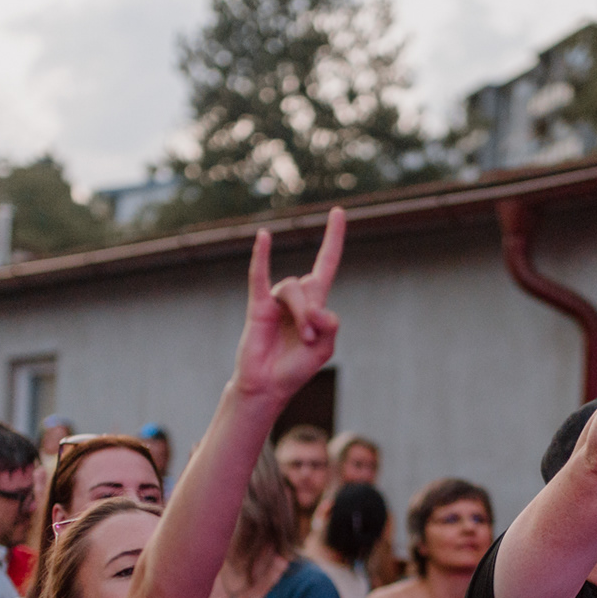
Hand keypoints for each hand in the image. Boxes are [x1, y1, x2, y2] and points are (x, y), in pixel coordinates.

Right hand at [233, 207, 345, 401]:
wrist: (268, 386)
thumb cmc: (295, 368)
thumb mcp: (325, 348)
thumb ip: (329, 325)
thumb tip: (316, 306)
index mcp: (315, 303)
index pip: (326, 262)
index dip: (333, 239)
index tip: (339, 212)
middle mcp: (295, 296)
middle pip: (312, 284)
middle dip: (314, 313)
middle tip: (309, 340)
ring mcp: (275, 300)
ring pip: (293, 288)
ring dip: (302, 314)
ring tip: (302, 339)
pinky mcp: (257, 306)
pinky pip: (259, 276)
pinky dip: (262, 256)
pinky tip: (264, 237)